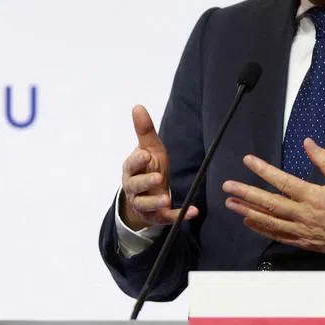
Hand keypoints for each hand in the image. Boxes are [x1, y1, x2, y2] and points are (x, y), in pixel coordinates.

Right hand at [119, 105, 198, 230]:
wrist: (144, 196)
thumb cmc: (147, 168)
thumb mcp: (148, 149)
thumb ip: (144, 130)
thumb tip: (138, 106)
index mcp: (131, 170)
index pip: (131, 165)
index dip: (138, 161)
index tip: (146, 156)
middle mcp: (134, 188)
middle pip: (136, 186)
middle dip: (146, 182)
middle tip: (158, 177)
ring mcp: (144, 203)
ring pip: (147, 204)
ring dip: (156, 202)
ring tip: (167, 199)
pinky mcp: (156, 216)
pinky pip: (166, 218)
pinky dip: (178, 216)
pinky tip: (192, 211)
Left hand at [221, 138, 324, 261]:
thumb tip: (307, 142)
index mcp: (314, 197)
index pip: (283, 181)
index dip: (264, 170)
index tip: (248, 160)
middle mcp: (304, 215)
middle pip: (270, 204)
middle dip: (246, 194)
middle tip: (228, 187)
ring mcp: (302, 231)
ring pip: (269, 222)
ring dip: (248, 212)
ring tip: (230, 203)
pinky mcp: (303, 242)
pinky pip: (278, 236)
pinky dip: (261, 229)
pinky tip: (249, 221)